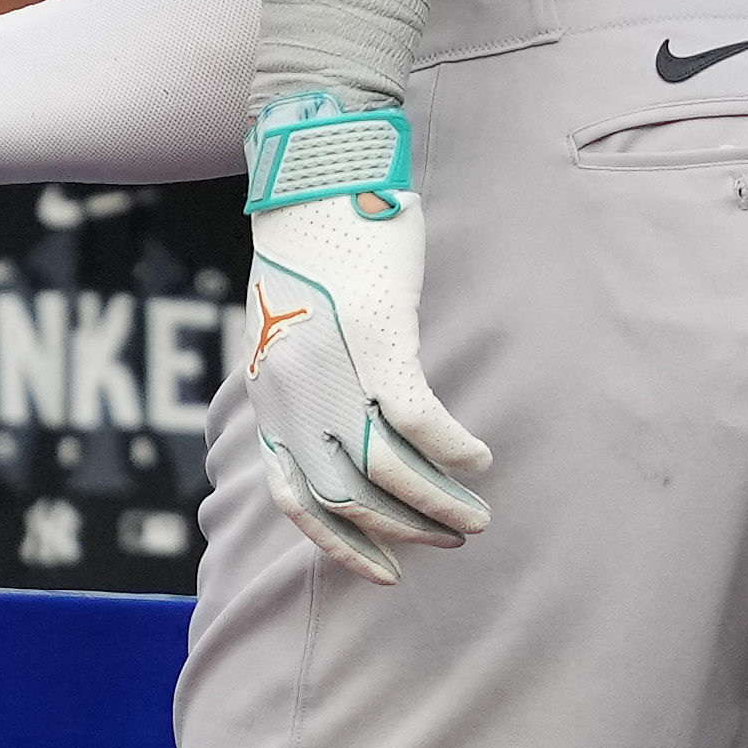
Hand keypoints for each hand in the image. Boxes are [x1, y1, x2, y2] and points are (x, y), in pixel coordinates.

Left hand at [240, 97, 490, 582]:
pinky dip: (454, 449)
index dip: (339, 546)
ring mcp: (331, 370)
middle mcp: (290, 394)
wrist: (313, 174)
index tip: (384, 572)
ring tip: (475, 515)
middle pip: (347, 498)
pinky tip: (480, 457)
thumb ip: (298, 379)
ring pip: (388, 471)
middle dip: (403, 532)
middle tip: (449, 540)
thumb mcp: (284, 325)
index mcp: (266, 395)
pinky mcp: (378, 340)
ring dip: (438, 504)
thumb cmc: (309, 248)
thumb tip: (330, 423)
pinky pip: (419, 420)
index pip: (292, 501)